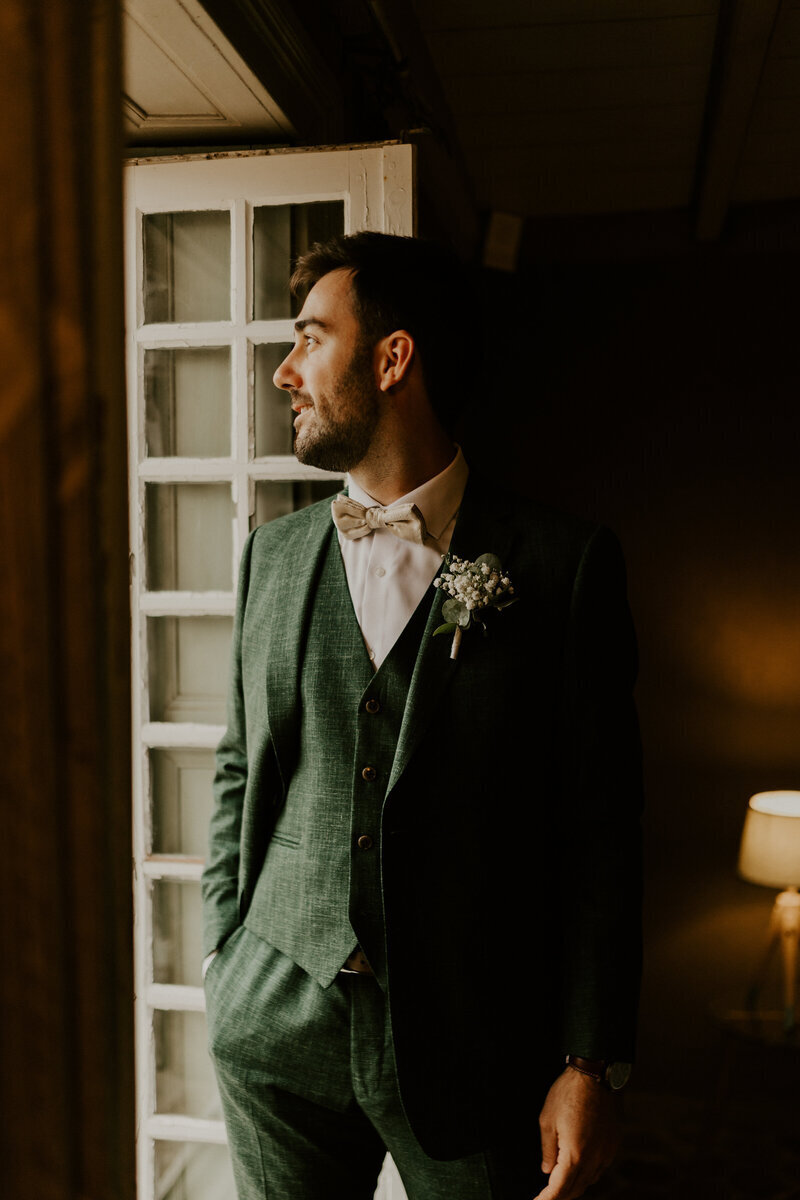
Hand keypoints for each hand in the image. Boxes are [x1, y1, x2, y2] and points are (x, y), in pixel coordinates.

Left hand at [533, 1067, 619, 1198]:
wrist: (595, 1076)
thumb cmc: (568, 1094)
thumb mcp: (547, 1120)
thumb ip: (547, 1150)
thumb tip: (547, 1171)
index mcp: (575, 1153)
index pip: (560, 1189)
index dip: (547, 1199)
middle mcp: (594, 1158)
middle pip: (576, 1189)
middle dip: (560, 1195)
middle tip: (545, 1195)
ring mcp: (606, 1152)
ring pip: (589, 1181)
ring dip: (574, 1186)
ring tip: (559, 1183)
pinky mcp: (613, 1145)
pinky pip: (600, 1168)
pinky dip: (587, 1174)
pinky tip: (579, 1167)